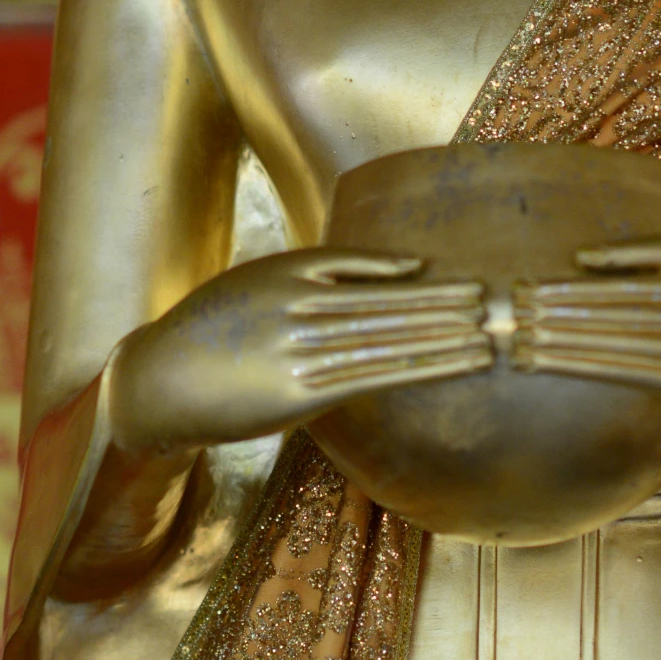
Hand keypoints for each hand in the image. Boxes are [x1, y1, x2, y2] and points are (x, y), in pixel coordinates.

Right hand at [107, 247, 490, 452]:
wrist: (157, 381)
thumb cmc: (213, 332)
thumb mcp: (262, 281)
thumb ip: (324, 270)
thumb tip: (400, 267)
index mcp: (291, 273)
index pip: (374, 273)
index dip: (425, 282)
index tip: (468, 281)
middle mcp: (300, 305)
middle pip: (391, 303)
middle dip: (449, 305)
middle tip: (503, 303)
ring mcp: (300, 348)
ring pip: (388, 336)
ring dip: (444, 336)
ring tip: (490, 333)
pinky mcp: (299, 392)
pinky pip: (372, 373)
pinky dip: (419, 364)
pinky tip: (452, 360)